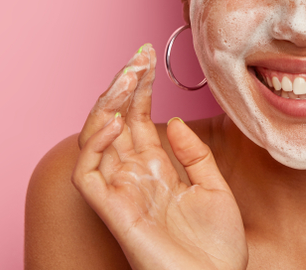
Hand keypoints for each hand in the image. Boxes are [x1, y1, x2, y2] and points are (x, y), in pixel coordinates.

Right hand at [72, 45, 247, 269]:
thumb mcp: (215, 188)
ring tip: (126, 79)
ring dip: (107, 105)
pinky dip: (94, 145)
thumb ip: (195, 154)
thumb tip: (176, 120)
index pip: (139, 118)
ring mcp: (120, 191)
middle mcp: (134, 176)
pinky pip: (87, 173)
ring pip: (95, 138)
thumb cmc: (217, 249)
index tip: (147, 57)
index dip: (140, 87)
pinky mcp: (111, 211)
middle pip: (116, 120)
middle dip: (123, 85)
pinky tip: (115, 123)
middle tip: (137, 57)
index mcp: (157, 169)